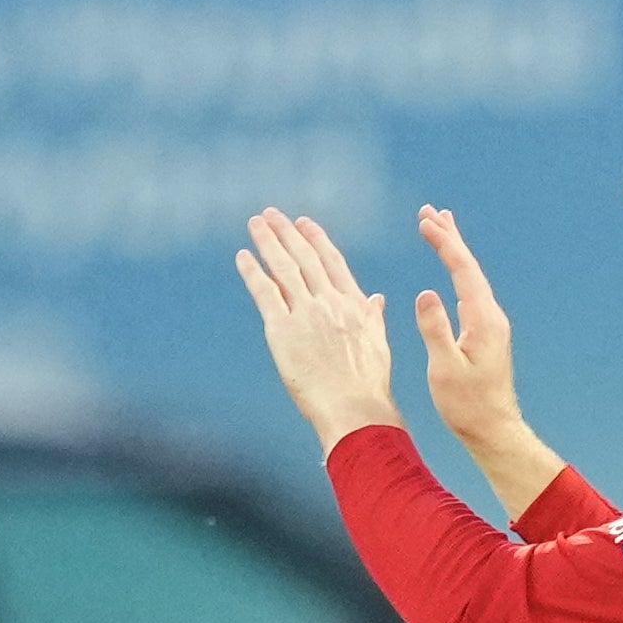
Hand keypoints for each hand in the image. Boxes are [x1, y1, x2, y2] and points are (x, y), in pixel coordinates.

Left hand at [236, 207, 405, 453]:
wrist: (354, 407)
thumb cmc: (368, 384)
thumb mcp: (378, 343)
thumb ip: (373, 316)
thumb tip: (376, 298)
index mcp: (354, 304)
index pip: (332, 262)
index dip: (316, 239)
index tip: (304, 223)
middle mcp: (329, 302)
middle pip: (304, 258)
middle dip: (287, 232)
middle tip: (272, 215)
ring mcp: (305, 313)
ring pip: (283, 268)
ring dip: (268, 242)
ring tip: (256, 223)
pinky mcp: (282, 330)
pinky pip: (264, 293)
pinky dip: (253, 272)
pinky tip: (243, 256)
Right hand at [414, 206, 528, 455]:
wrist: (494, 429)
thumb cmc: (468, 406)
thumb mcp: (445, 369)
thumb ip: (435, 330)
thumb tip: (426, 294)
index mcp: (483, 320)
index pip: (463, 271)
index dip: (445, 243)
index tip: (425, 221)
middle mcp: (491, 317)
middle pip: (470, 268)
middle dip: (450, 238)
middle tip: (431, 211)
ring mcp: (490, 325)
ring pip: (471, 279)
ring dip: (455, 253)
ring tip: (442, 230)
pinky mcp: (486, 335)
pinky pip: (471, 293)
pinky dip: (458, 275)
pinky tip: (453, 274)